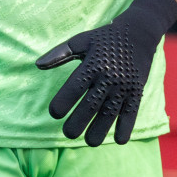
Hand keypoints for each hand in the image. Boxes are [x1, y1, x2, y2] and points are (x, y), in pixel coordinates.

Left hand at [36, 0, 176, 146]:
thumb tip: (37, 65)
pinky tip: (119, 140)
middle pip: (91, 106)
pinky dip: (125, 128)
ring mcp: (124, 86)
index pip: (74, 87)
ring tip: (88, 142)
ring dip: (99, 131)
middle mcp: (108, 77)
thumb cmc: (104, 39)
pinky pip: (131, 113)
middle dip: (78, 123)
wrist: (139, 34)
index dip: (63, 102)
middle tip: (67, 133)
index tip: (54, 113)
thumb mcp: (81, 41)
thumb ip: (59, 54)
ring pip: (110, 114)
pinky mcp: (137, 92)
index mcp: (92, 64)